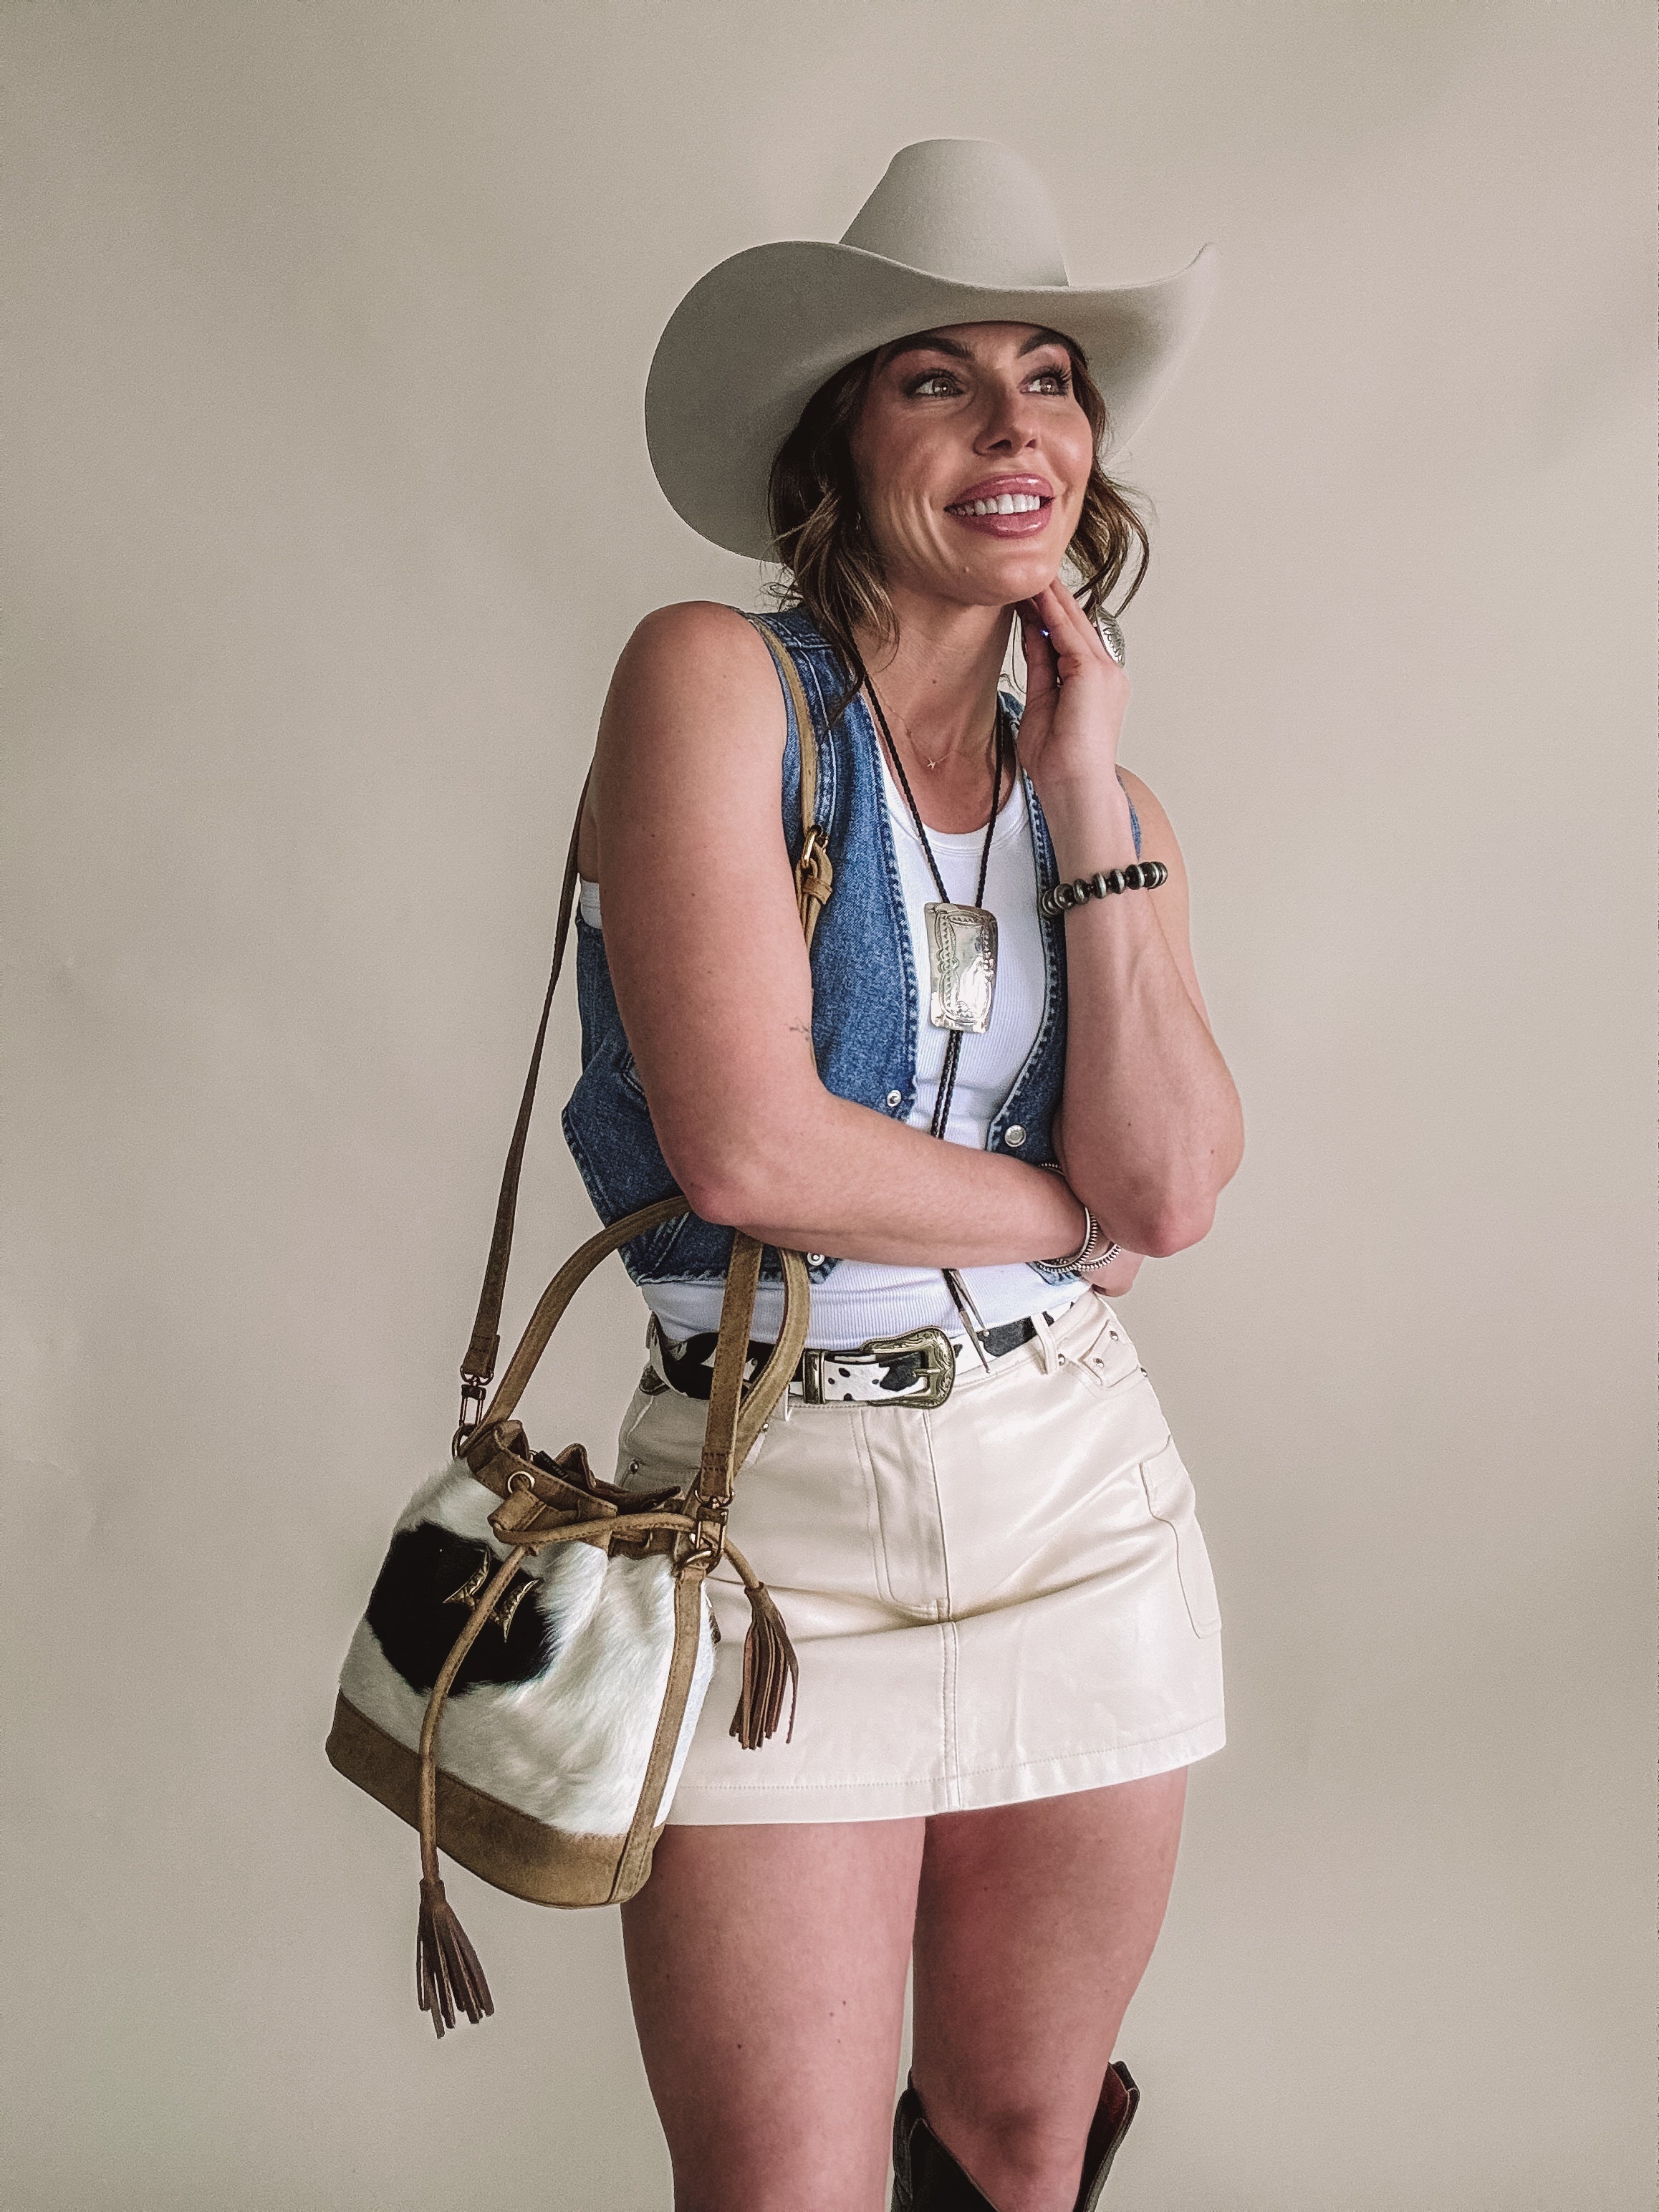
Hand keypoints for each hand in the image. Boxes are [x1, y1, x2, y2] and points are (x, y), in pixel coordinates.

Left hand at [1014, 583, 1129, 798]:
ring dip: (1050, 598)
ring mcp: (1104, 671)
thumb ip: (1040, 668)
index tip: (1026, 597)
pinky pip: (1068, 633)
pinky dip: (1051, 612)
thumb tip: (1030, 637)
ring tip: (1028, 574)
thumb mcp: (1041, 703)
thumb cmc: (1059, 763)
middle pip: (1075, 625)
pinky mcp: (1094, 673)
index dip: (1047, 616)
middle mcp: (1105, 673)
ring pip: (1073, 623)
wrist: (1075, 789)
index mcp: (1095, 684)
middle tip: (1027, 574)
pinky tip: (1035, 595)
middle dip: (1050, 599)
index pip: (1069, 639)